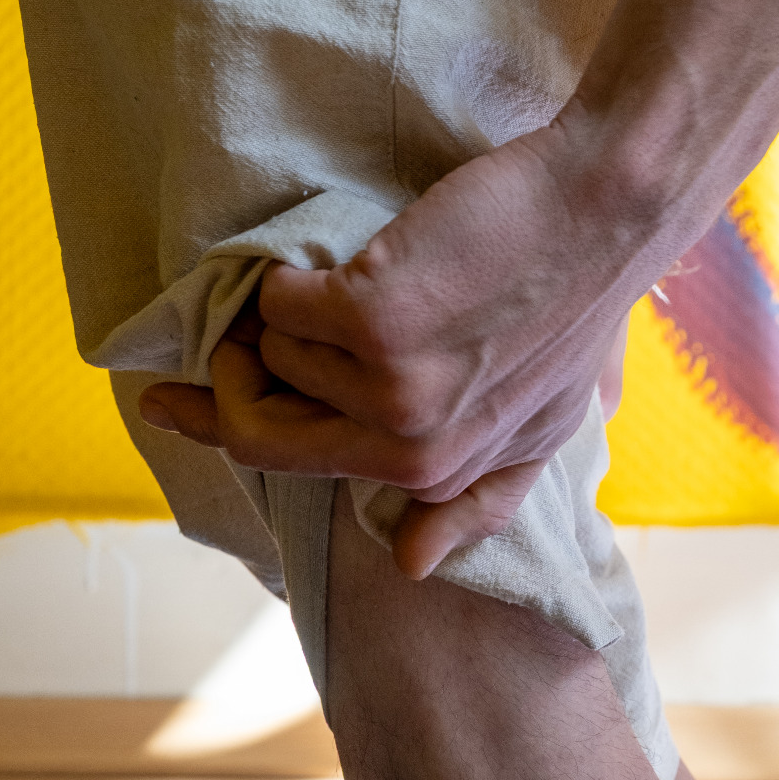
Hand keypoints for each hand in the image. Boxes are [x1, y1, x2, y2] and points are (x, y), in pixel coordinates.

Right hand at [139, 114, 651, 574]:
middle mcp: (411, 450)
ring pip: (276, 349)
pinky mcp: (373, 323)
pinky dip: (301, 269)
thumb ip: (477, 499)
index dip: (229, 426)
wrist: (605, 213)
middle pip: (258, 431)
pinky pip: (281, 299)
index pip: (298, 470)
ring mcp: (392, 392)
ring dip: (304, 304)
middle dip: (228, 373)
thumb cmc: (574, 306)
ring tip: (381, 276)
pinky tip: (372, 255)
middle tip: (232, 323)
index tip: (173, 403)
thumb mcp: (542, 428)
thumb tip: (411, 566)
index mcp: (439, 475)